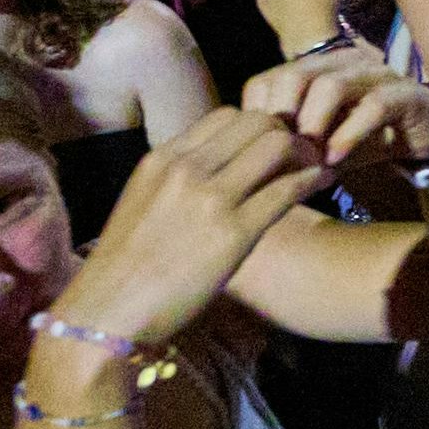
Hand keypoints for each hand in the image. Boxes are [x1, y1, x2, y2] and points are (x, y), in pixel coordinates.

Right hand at [43, 107, 333, 349]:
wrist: (107, 312)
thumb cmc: (125, 267)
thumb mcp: (144, 202)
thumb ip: (179, 178)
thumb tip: (218, 167)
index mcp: (163, 158)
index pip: (227, 115)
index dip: (257, 126)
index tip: (270, 146)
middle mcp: (188, 169)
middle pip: (258, 121)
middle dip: (286, 133)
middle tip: (302, 154)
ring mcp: (211, 199)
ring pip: (277, 144)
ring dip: (304, 153)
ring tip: (313, 169)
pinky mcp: (234, 233)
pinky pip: (287, 188)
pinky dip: (312, 180)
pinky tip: (322, 184)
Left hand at [241, 41, 428, 171]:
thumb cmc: (367, 139)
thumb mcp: (321, 145)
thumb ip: (290, 148)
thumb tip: (247, 167)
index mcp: (317, 69)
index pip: (268, 80)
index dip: (257, 115)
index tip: (257, 151)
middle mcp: (344, 63)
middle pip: (293, 76)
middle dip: (282, 119)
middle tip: (281, 156)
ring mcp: (376, 74)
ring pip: (330, 85)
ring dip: (313, 126)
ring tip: (309, 159)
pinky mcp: (405, 93)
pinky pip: (373, 106)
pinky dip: (349, 134)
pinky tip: (336, 161)